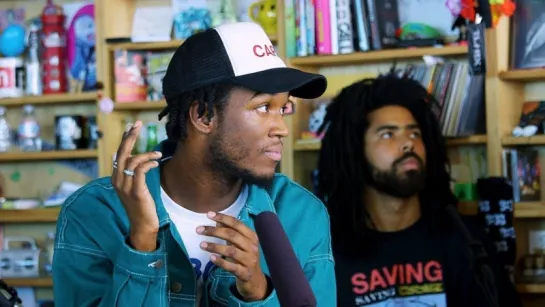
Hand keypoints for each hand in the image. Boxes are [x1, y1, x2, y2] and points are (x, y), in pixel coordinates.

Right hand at [111, 121, 161, 251]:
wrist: (142, 226)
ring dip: (146, 154)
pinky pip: (139, 171)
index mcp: (116, 177)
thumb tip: (126, 155)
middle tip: (138, 124)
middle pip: (122, 153)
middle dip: (130, 137)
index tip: (132, 126)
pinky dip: (148, 163)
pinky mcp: (135, 192)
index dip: (125, 138)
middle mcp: (117, 180)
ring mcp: (125, 186)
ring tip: (158, 154)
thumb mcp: (133, 186)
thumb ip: (129, 172)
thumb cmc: (140, 205)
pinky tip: (156, 162)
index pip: (119, 153)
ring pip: (132, 160)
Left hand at [197, 212, 267, 301]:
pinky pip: (231, 267)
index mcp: (252, 236)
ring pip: (231, 251)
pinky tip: (211, 258)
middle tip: (199, 230)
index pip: (236, 223)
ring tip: (201, 244)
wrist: (254, 279)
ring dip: (215, 246)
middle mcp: (252, 246)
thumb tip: (217, 221)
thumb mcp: (241, 243)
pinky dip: (221, 262)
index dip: (223, 218)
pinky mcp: (245, 273)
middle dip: (214, 231)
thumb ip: (231, 232)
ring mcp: (249, 260)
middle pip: (232, 235)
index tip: (208, 214)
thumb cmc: (245, 257)